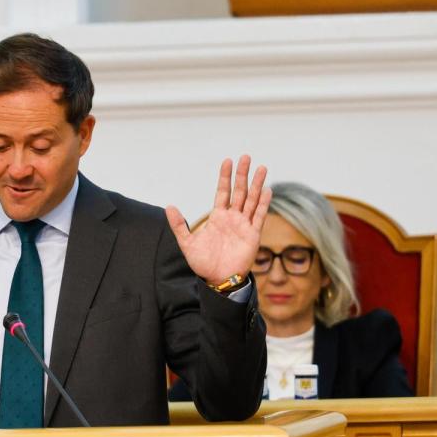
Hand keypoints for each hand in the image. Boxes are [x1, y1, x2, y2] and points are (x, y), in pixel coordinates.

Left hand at [165, 155, 270, 284]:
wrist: (217, 279)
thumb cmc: (203, 262)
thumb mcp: (187, 243)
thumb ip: (179, 225)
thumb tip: (169, 206)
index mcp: (218, 217)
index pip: (222, 191)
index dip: (225, 177)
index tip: (227, 161)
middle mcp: (232, 217)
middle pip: (239, 191)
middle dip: (242, 175)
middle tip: (246, 157)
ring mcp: (243, 225)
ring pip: (251, 200)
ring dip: (256, 184)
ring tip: (261, 168)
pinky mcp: (253, 235)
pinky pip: (259, 216)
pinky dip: (263, 204)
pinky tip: (267, 190)